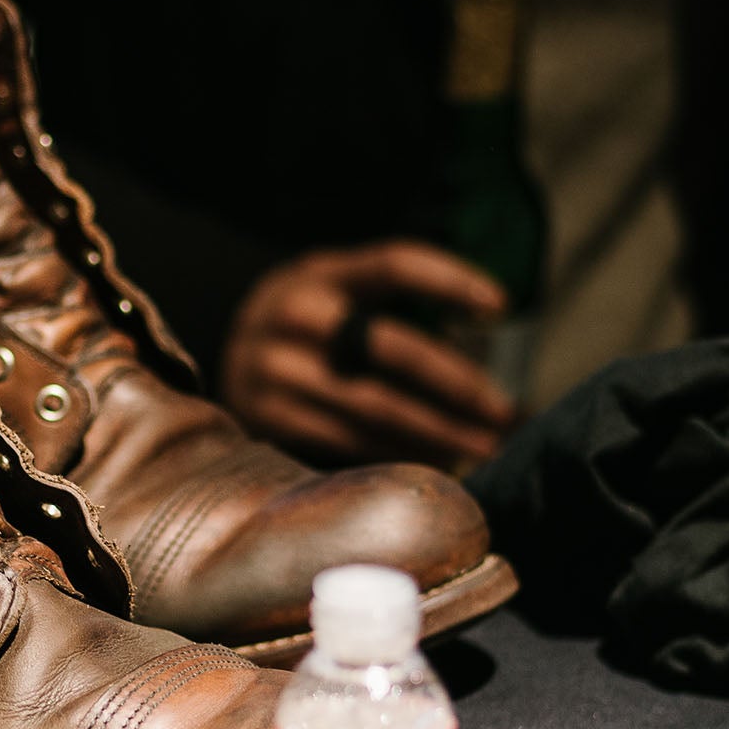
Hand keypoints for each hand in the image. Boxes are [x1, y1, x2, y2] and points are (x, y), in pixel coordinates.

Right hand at [219, 240, 516, 468]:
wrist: (227, 361)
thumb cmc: (308, 329)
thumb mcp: (335, 293)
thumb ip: (391, 306)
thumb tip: (492, 332)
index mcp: (319, 273)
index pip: (394, 263)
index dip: (451, 280)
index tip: (501, 305)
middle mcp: (293, 317)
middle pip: (392, 348)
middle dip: (457, 383)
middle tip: (502, 409)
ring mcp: (276, 371)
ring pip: (375, 407)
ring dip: (439, 433)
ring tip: (484, 447)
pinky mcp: (268, 419)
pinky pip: (348, 442)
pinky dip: (399, 456)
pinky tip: (436, 465)